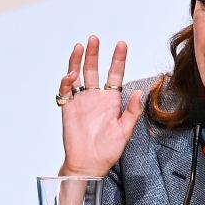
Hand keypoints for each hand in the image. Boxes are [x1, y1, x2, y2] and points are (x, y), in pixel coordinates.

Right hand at [57, 36, 142, 179]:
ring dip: (78, 61)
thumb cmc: (108, 150)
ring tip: (79, 46)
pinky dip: (66, 81)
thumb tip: (138, 93)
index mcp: (111, 100)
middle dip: (94, 53)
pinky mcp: (68, 109)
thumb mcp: (125, 131)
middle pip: (94, 69)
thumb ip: (131, 112)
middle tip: (94, 38)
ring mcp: (81, 101)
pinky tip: (71, 74)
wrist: (89, 165)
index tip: (121, 44)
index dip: (118, 59)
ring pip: (79, 75)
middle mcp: (96, 97)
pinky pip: (66, 92)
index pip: (115, 74)